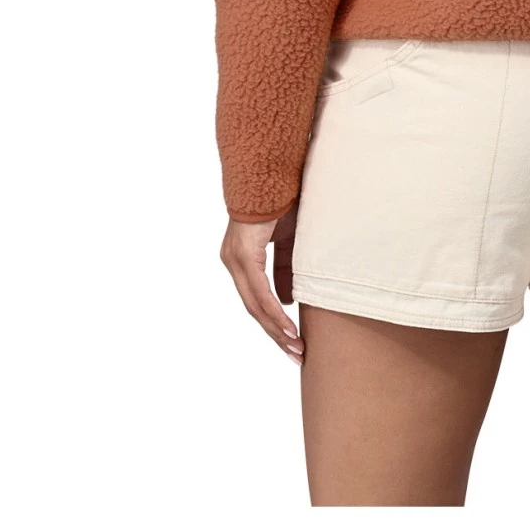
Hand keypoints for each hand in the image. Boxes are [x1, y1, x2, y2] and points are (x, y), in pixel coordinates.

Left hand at [221, 208, 304, 364]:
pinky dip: (274, 311)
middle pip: (254, 309)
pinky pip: (258, 291)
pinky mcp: (244, 255)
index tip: (291, 342)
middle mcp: (234, 262)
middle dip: (276, 334)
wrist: (273, 173)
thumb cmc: (283, 200)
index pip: (257, 299)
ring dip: (276, 329)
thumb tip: (288, 300)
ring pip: (255, 305)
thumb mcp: (290, 241)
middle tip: (295, 355)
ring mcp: (236, 260)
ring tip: (295, 348)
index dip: (274, 323)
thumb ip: (287, 269)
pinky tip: (287, 327)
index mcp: (243, 259)